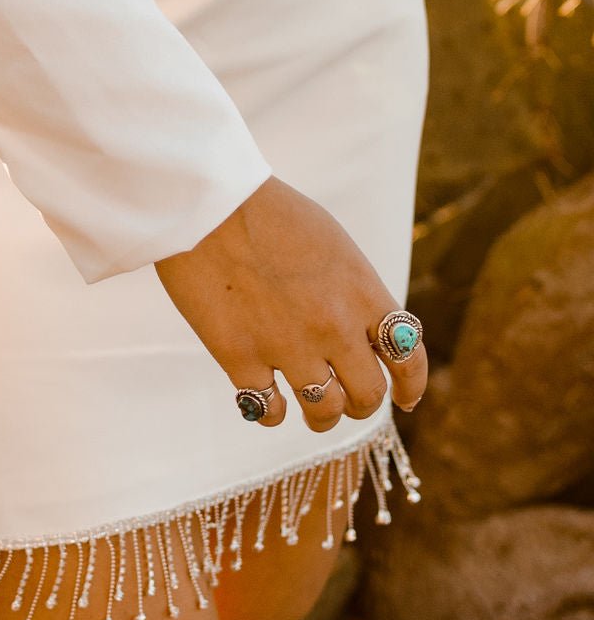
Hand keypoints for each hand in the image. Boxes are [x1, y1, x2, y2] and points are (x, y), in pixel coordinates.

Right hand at [154, 175, 427, 431]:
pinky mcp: (241, 358)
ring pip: (324, 412)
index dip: (410, 385)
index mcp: (361, 292)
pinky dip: (273, 412)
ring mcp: (288, 346)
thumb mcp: (332, 243)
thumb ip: (353, 289)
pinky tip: (268, 400)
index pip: (407, 356)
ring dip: (322, 416)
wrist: (209, 202)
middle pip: (368, 395)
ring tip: (313, 409)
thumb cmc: (268, 212)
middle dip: (361, 403)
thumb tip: (362, 330)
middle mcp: (333, 326)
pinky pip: (269, 411)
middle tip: (347, 398)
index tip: (404, 398)